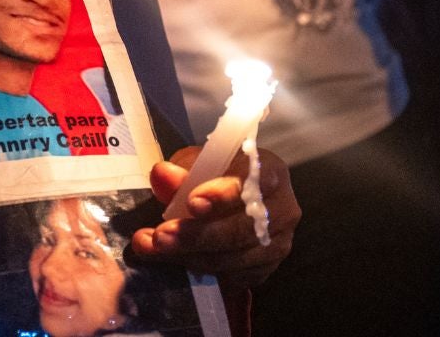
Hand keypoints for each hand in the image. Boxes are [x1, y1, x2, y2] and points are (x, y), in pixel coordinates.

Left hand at [131, 145, 298, 289]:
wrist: (232, 198)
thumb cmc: (215, 174)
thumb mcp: (196, 164)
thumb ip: (181, 171)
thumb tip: (162, 175)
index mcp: (269, 171)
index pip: (251, 183)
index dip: (222, 195)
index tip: (192, 204)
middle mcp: (283, 208)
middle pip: (242, 228)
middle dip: (197, 235)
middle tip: (161, 236)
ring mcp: (278, 241)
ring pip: (236, 257)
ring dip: (192, 256)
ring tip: (156, 249)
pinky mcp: (268, 267)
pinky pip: (236, 276)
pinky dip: (203, 272)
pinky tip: (176, 261)